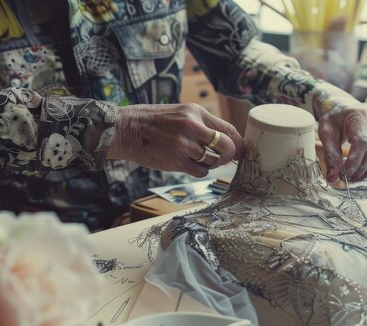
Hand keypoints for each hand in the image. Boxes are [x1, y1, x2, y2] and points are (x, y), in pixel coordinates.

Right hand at [107, 103, 244, 177]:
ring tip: (198, 158)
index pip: (228, 129)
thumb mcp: (180, 113)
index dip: (238, 142)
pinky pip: (200, 171)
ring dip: (211, 164)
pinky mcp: (176, 161)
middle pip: (227, 146)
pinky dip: (199, 171)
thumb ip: (202, 125)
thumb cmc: (153, 122)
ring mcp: (184, 145)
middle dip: (230, 156)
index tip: (241, 150)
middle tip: (224, 159)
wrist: (125, 129)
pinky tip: (189, 164)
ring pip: (214, 161)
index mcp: (196, 112)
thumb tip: (225, 142)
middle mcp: (192, 127)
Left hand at [318, 107, 366, 181]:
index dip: (354, 161)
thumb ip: (330, 154)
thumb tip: (333, 177)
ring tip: (352, 178)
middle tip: (345, 179)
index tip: (343, 175)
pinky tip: (361, 173)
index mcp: (359, 117)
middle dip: (359, 169)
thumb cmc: (332, 117)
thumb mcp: (326, 132)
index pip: (362, 142)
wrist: (341, 106)